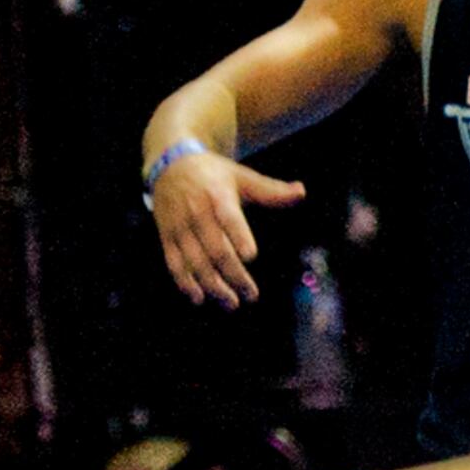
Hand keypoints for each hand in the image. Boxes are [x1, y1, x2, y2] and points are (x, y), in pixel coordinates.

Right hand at [150, 150, 306, 308]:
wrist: (170, 166)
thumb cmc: (215, 175)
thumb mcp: (242, 176)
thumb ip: (271, 190)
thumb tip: (302, 191)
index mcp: (218, 197)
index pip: (229, 219)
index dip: (238, 237)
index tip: (250, 256)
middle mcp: (197, 213)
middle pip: (215, 249)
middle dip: (233, 275)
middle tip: (251, 295)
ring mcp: (180, 227)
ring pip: (195, 261)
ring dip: (212, 285)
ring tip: (231, 303)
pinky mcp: (167, 237)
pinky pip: (174, 262)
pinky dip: (184, 282)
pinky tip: (199, 298)